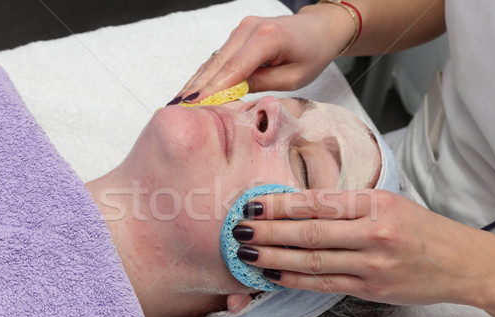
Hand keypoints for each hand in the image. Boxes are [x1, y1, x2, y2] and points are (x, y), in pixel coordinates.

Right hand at [174, 4, 353, 103]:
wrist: (318, 28)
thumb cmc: (312, 54)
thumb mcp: (294, 78)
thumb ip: (263, 84)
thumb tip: (233, 93)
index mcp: (267, 38)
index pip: (234, 68)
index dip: (213, 88)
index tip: (194, 105)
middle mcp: (249, 28)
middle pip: (217, 63)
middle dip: (197, 87)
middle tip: (176, 109)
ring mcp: (241, 29)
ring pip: (213, 61)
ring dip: (196, 82)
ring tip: (177, 103)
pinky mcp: (238, 35)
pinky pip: (218, 58)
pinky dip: (205, 75)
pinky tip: (190, 91)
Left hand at [234, 189, 491, 306]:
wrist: (461, 262)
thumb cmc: (420, 228)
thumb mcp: (389, 202)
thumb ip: (348, 204)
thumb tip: (297, 205)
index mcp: (376, 203)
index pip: (318, 202)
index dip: (281, 205)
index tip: (254, 204)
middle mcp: (374, 232)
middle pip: (309, 232)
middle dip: (269, 231)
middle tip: (240, 228)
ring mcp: (372, 264)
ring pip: (313, 260)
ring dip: (274, 256)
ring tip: (248, 251)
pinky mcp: (371, 289)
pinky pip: (325, 284)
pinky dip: (295, 279)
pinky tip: (273, 274)